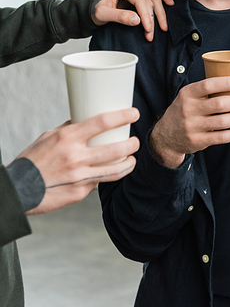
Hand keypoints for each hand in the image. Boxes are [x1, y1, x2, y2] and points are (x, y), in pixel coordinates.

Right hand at [15, 109, 140, 214]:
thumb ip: (69, 129)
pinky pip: (98, 183)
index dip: (122, 116)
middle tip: (136, 141)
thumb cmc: (32, 160)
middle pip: (116, 149)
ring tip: (132, 159)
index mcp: (67, 138)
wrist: (17, 189)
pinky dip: (105, 177)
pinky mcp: (79, 193)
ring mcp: (79, 177)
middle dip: (132, 144)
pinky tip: (109, 173)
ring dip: (128, 164)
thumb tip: (85, 118)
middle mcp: (75, 157)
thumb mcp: (48, 137)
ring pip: (115, 171)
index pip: (102, 122)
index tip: (134, 113)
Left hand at [91, 0, 174, 40]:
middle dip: (152, 18)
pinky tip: (170, 3)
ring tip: (163, 28)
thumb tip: (137, 20)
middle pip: (147, 0)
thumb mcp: (102, 14)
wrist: (93, 7)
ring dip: (160, 13)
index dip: (145, 15)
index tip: (148, 29)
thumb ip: (119, 16)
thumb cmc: (95, 9)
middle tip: (151, 34)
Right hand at [150, 77, 229, 168]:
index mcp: (187, 94)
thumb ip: (205, 91)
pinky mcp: (198, 141)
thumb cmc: (183, 111)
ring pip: (223, 121)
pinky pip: (222, 137)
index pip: (208, 85)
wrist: (165, 136)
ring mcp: (193, 126)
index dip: (227, 83)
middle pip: (220, 104)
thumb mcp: (187, 96)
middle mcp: (189, 109)